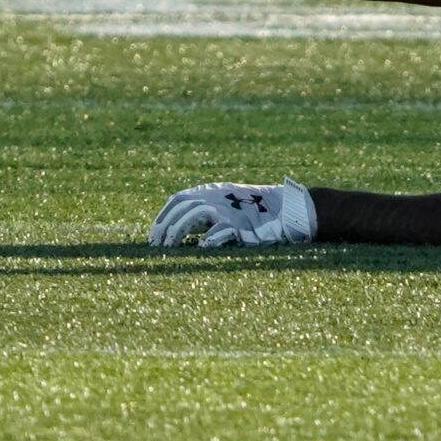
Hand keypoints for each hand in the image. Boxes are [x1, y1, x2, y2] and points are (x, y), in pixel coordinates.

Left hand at [150, 178, 316, 248]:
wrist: (287, 209)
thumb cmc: (254, 212)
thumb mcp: (227, 204)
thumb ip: (205, 212)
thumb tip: (176, 230)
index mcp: (211, 192)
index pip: (178, 200)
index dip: (162, 217)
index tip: (153, 236)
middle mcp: (217, 197)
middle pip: (182, 207)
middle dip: (164, 227)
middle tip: (156, 246)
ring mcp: (229, 209)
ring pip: (194, 215)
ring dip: (177, 233)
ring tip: (169, 249)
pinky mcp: (240, 224)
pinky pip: (219, 231)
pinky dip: (207, 239)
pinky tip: (200, 248)